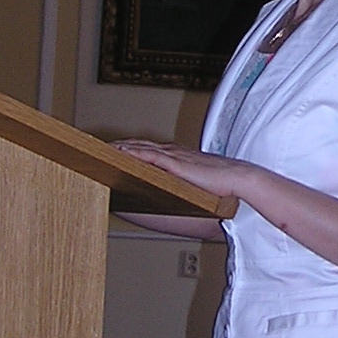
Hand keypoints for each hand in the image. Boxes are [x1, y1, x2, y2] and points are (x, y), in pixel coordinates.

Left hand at [115, 139, 248, 198]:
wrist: (238, 178)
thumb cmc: (222, 184)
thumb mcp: (197, 182)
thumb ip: (183, 183)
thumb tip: (174, 194)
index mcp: (178, 155)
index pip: (147, 147)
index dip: (130, 147)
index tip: (114, 149)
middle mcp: (173, 152)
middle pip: (138, 144)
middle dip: (119, 145)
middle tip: (98, 148)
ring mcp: (173, 156)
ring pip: (139, 147)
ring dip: (120, 147)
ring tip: (102, 150)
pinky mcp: (174, 163)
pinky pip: (148, 155)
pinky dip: (132, 153)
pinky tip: (119, 154)